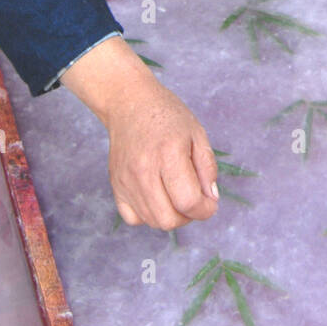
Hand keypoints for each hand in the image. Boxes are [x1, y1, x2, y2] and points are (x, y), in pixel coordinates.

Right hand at [107, 73, 218, 229]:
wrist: (130, 103)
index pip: (188, 201)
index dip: (205, 209)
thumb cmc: (166, 115)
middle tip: (194, 199)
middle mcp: (144, 171)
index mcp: (168, 154)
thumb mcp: (197, 133)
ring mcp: (126, 181)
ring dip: (171, 216)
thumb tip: (210, 198)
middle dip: (189, 216)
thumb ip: (207, 167)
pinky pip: (133, 218)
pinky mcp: (116, 186)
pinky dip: (149, 215)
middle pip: (168, 219)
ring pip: (152, 221)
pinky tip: (158, 198)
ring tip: (177, 196)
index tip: (210, 203)